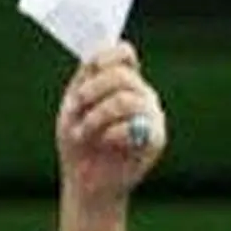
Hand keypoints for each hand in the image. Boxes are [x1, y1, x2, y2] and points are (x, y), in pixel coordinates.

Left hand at [56, 41, 166, 212]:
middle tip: (75, 111)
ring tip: (83, 133)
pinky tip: (104, 143)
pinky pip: (132, 125)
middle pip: (121, 75)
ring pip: (124, 99)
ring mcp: (151, 115)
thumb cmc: (79, 144)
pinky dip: (109, 134)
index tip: (90, 69)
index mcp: (123, 83)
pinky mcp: (155, 138)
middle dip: (90, 92)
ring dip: (95, 116)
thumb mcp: (74, 105)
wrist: (84, 182)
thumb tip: (100, 48)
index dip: (106, 56)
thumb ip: (86, 77)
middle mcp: (141, 95)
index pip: (124, 53)